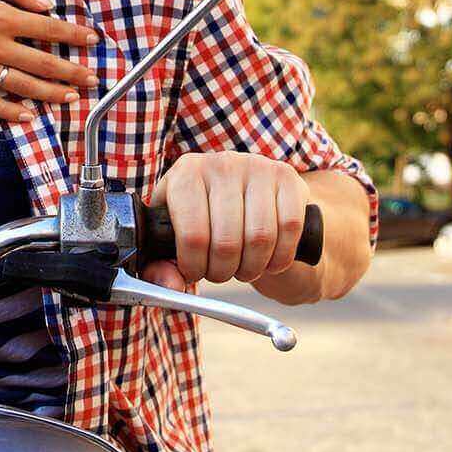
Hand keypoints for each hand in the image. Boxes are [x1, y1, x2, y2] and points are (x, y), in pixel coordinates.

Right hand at [0, 0, 99, 123]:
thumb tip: (45, 3)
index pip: (48, 28)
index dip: (74, 35)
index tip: (93, 40)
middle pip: (41, 63)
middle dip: (72, 71)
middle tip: (93, 78)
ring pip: (20, 87)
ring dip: (49, 93)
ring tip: (70, 98)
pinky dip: (9, 112)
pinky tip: (26, 116)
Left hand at [142, 152, 309, 288]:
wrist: (247, 194)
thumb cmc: (204, 219)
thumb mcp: (175, 237)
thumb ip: (162, 266)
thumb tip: (171, 287)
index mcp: (185, 174)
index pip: (192, 234)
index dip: (195, 266)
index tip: (196, 273)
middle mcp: (221, 164)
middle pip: (227, 241)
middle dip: (224, 271)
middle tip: (221, 274)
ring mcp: (257, 167)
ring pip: (260, 237)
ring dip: (253, 267)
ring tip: (243, 268)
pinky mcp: (287, 176)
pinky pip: (289, 228)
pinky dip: (281, 256)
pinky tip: (269, 259)